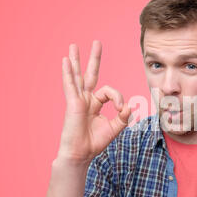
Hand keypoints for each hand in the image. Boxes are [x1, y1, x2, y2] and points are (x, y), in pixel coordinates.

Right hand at [57, 40, 130, 163]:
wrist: (81, 154)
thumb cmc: (95, 142)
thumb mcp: (114, 128)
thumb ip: (123, 117)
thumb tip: (131, 106)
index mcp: (94, 104)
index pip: (108, 91)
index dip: (118, 97)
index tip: (122, 108)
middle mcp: (85, 99)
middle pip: (90, 74)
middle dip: (94, 58)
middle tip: (97, 42)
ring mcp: (77, 100)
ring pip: (77, 76)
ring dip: (75, 60)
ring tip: (73, 46)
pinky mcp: (72, 103)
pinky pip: (70, 85)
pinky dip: (68, 73)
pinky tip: (65, 61)